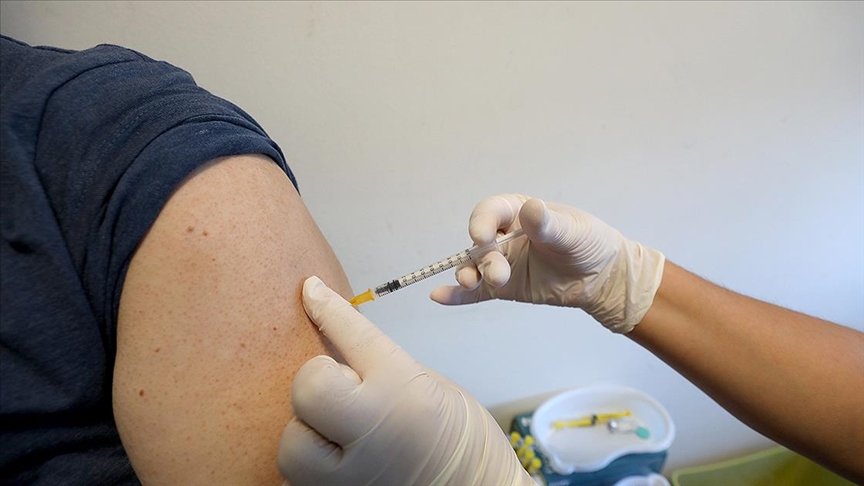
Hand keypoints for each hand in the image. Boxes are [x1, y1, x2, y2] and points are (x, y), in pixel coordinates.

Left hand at [278, 277, 534, 485]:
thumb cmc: (454, 436)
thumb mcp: (424, 382)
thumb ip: (375, 360)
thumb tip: (328, 322)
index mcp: (402, 392)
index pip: (352, 336)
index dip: (327, 307)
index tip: (311, 290)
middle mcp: (373, 435)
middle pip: (309, 390)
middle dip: (316, 384)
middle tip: (340, 394)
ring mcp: (352, 479)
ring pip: (292, 446)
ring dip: (306, 434)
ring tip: (336, 436)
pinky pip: (296, 480)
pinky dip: (310, 466)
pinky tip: (334, 459)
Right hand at [430, 194, 664, 332]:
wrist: (602, 276)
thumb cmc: (589, 243)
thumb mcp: (572, 231)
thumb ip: (548, 224)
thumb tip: (531, 209)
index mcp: (517, 212)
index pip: (490, 212)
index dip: (481, 222)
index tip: (481, 235)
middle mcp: (503, 236)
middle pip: (480, 244)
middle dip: (484, 258)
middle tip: (499, 275)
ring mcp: (501, 262)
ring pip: (475, 267)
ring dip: (468, 274)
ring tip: (469, 283)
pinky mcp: (504, 288)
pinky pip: (476, 292)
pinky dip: (457, 295)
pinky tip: (438, 297)